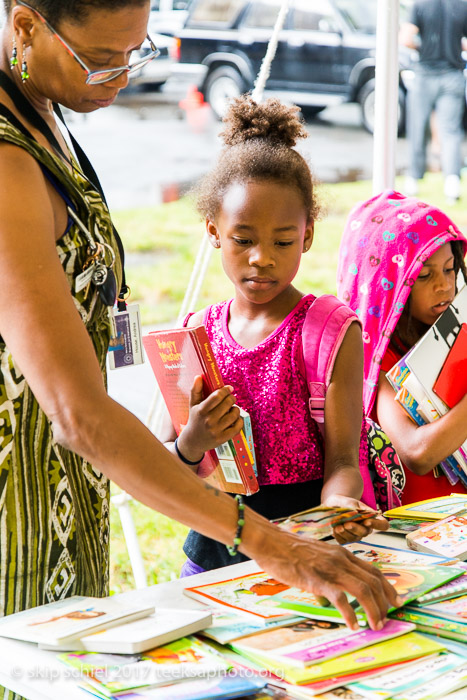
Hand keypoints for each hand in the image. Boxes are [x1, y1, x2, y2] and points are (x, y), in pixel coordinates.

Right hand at [176, 376, 243, 461]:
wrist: (192, 441)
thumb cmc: (195, 419)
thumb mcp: (193, 405)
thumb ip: (195, 390)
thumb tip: (199, 377)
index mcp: (201, 410)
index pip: (217, 396)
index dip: (225, 390)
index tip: (229, 388)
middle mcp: (209, 421)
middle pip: (227, 403)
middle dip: (231, 398)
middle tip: (231, 398)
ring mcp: (216, 430)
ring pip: (234, 414)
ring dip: (235, 409)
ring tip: (231, 409)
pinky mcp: (223, 439)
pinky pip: (237, 427)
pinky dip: (239, 421)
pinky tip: (235, 419)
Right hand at [250, 522, 400, 631]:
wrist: (271, 542)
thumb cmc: (290, 550)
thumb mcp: (318, 556)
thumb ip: (330, 569)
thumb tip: (334, 593)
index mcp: (342, 554)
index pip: (373, 571)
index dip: (387, 588)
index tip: (395, 601)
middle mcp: (341, 560)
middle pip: (373, 582)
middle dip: (384, 603)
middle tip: (386, 620)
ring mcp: (331, 569)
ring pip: (363, 590)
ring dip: (374, 610)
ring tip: (375, 625)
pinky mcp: (318, 580)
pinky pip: (341, 599)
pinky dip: (350, 614)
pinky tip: (353, 624)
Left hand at [322, 494, 388, 544]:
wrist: (332, 506)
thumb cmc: (343, 502)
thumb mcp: (348, 500)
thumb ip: (352, 505)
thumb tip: (355, 512)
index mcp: (371, 517)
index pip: (383, 524)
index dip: (377, 525)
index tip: (367, 521)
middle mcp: (365, 528)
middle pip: (365, 533)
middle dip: (356, 528)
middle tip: (347, 523)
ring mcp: (355, 535)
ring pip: (354, 538)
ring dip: (345, 532)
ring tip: (337, 525)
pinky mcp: (345, 539)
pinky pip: (343, 541)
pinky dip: (338, 535)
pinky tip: (334, 528)